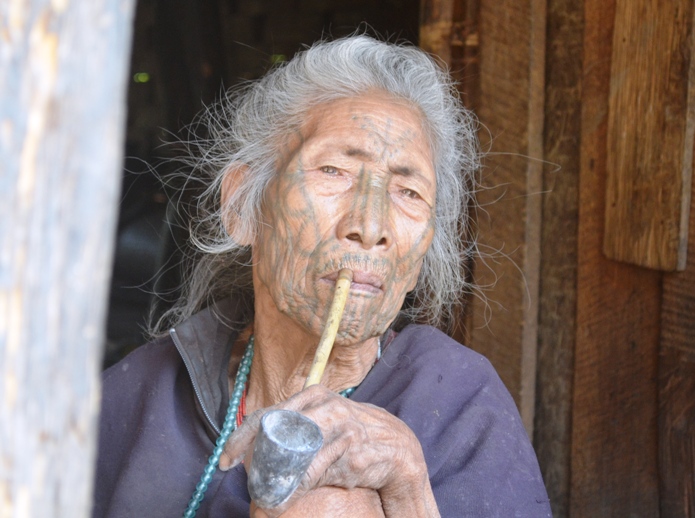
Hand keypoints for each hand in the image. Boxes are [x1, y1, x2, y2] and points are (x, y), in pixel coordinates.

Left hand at [219, 385, 439, 516]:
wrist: (396, 447)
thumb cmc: (350, 433)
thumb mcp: (322, 420)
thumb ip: (294, 425)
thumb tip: (253, 444)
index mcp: (313, 396)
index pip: (267, 414)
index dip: (241, 439)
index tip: (225, 460)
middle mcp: (326, 408)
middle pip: (278, 434)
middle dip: (258, 461)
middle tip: (246, 480)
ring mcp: (342, 429)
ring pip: (297, 458)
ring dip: (279, 480)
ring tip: (269, 494)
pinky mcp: (353, 452)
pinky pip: (318, 474)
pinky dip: (301, 488)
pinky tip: (294, 494)